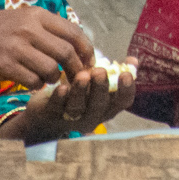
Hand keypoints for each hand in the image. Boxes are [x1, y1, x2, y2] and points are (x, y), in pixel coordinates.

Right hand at [0, 6, 93, 88]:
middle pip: (66, 53)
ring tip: (49, 77)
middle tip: (77, 77)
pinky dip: (38, 85)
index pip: (74, 32)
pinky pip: (34, 81)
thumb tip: (78, 42)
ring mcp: (17, 48)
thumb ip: (48, 27)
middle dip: (76, 69)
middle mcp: (29, 29)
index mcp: (37, 15)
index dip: (86, 50)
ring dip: (55, 78)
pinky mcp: (7, 66)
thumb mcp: (23, 18)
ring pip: (52, 70)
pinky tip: (32, 81)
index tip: (89, 61)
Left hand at [12, 54, 138, 141]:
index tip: (126, 74)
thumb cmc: (77, 93)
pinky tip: (61, 87)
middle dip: (101, 88)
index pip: (122, 101)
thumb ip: (114, 73)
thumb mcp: (96, 84)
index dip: (126, 89)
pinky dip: (59, 98)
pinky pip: (57, 107)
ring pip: (78, 107)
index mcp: (107, 107)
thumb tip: (133, 61)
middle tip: (100, 71)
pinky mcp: (51, 115)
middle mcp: (93, 116)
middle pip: (100, 105)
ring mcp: (72, 118)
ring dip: (81, 91)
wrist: (45, 113)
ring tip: (82, 75)